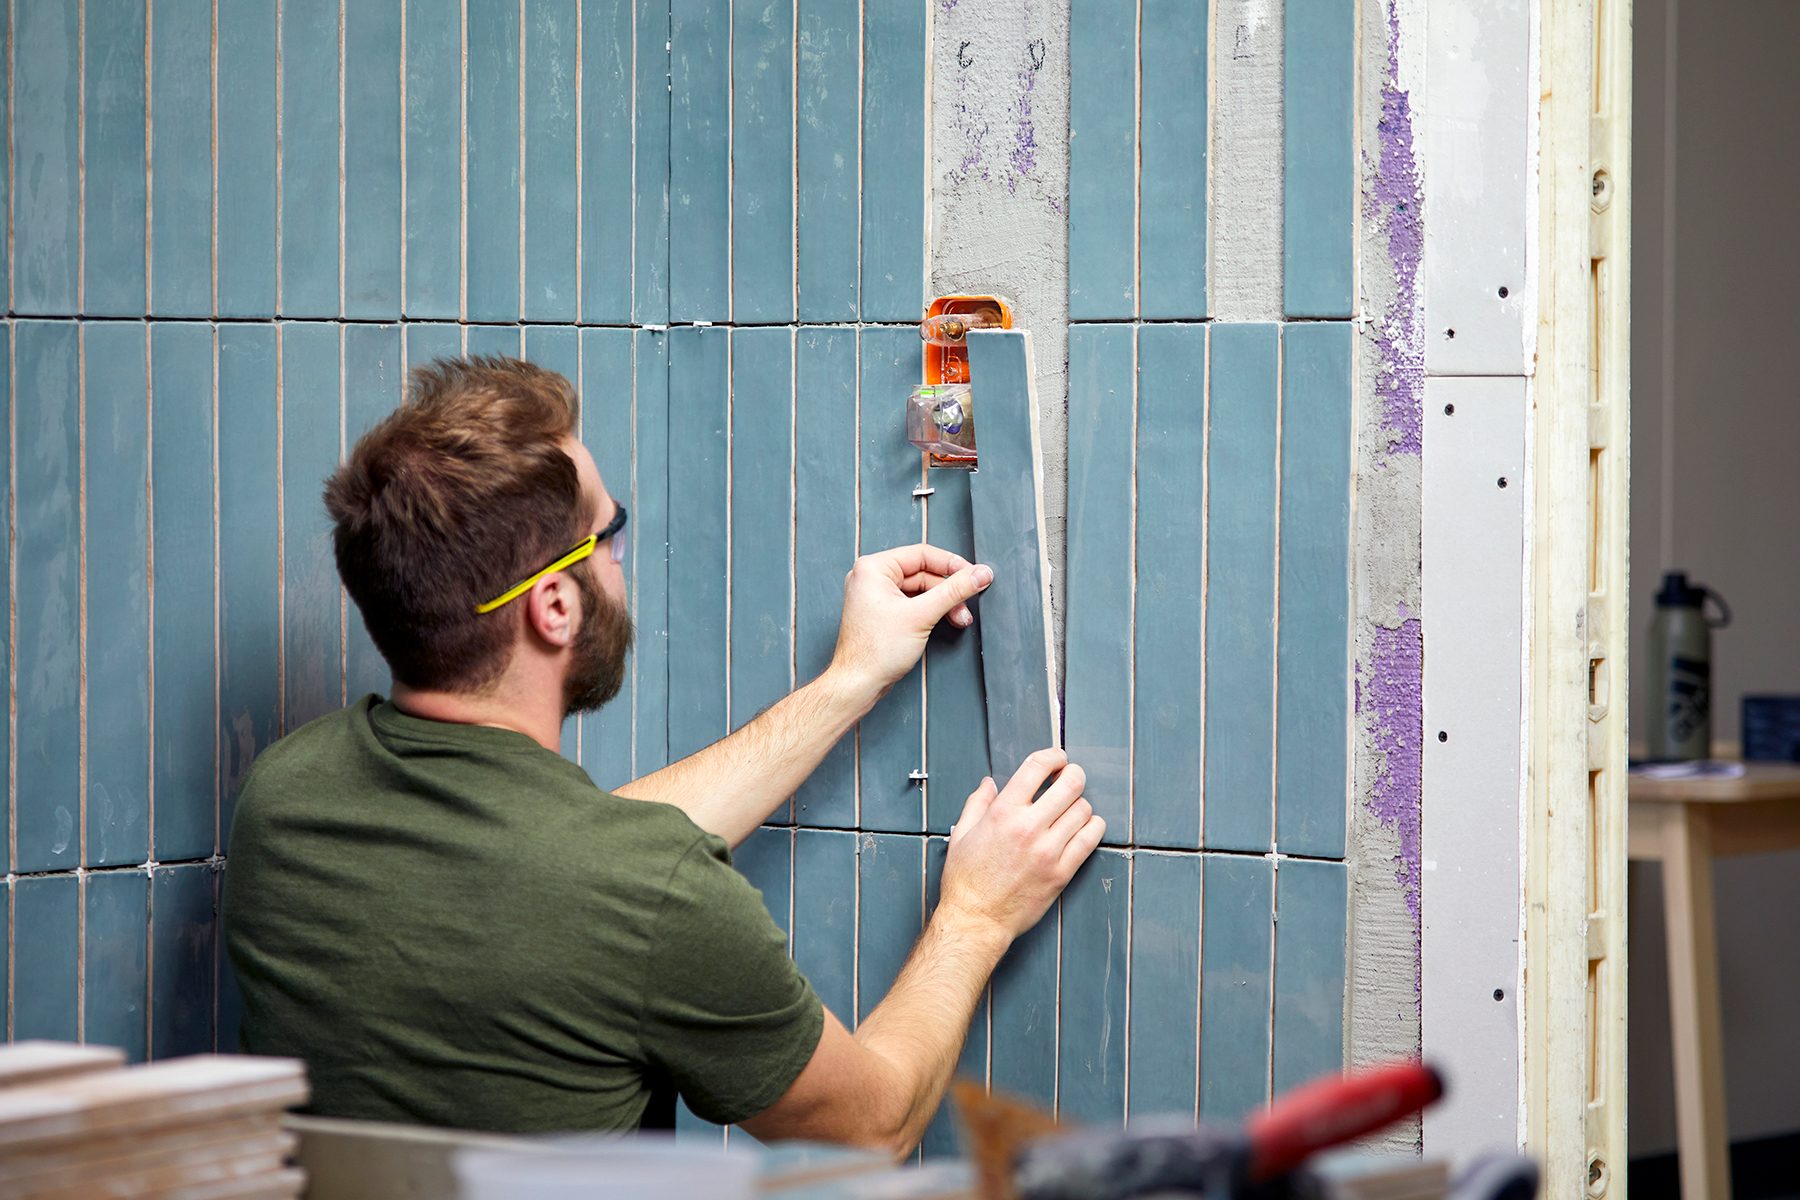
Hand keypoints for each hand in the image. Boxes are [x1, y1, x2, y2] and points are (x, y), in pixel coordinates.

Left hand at [828, 544, 992, 696]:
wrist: (858, 684)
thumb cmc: (875, 652)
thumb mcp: (922, 615)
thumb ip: (954, 591)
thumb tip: (979, 574)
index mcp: (873, 568)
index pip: (922, 554)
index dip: (952, 565)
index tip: (974, 575)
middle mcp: (871, 577)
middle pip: (923, 573)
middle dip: (949, 591)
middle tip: (968, 604)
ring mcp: (876, 596)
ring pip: (921, 590)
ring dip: (943, 603)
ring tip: (960, 618)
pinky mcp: (882, 612)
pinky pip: (913, 602)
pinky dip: (931, 611)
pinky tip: (946, 621)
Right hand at [936, 749, 1105, 941]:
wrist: (977, 920)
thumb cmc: (966, 882)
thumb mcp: (962, 834)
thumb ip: (977, 803)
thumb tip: (989, 784)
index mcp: (1003, 813)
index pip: (1037, 767)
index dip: (1053, 756)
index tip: (1058, 759)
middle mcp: (1029, 828)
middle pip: (1071, 784)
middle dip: (1073, 775)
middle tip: (1070, 778)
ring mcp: (1049, 851)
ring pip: (1084, 810)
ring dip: (1080, 804)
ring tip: (1071, 809)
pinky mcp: (1062, 872)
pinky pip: (1090, 839)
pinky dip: (1091, 828)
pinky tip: (1082, 828)